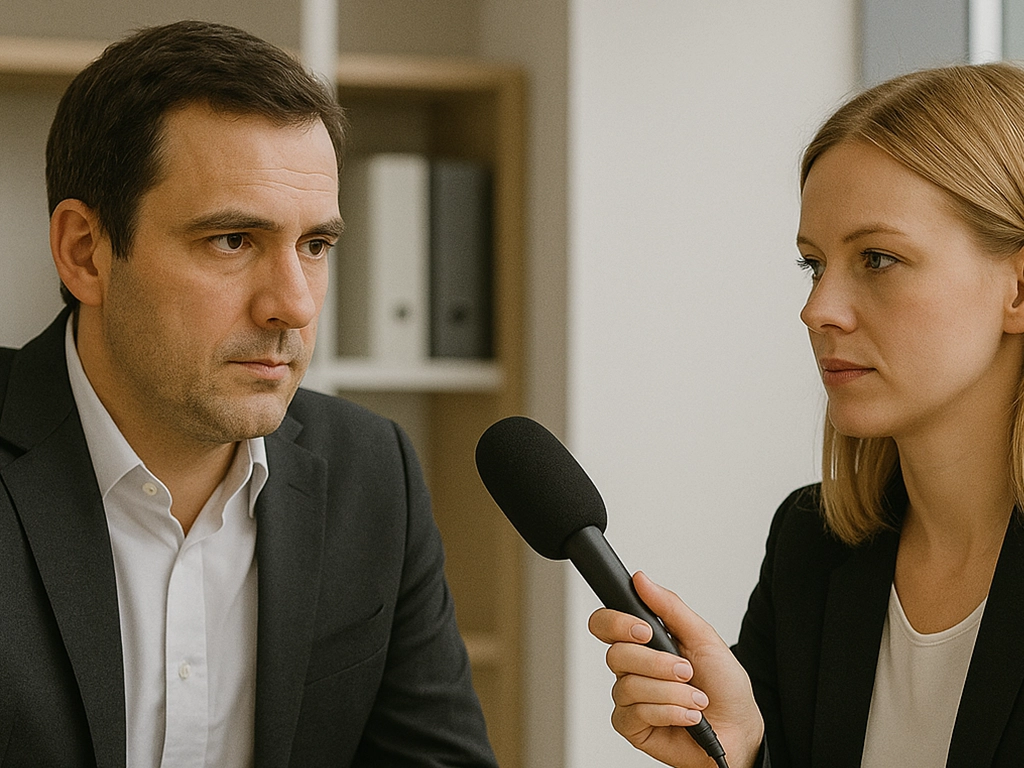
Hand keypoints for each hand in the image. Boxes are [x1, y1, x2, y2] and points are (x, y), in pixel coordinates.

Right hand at [588, 571, 763, 767]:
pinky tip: (688, 716)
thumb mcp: (703, 637)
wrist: (740, 728)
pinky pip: (636, 714)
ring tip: (696, 698)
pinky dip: (669, 712)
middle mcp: (632, 669)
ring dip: (672, 692)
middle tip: (686, 670)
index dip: (615, 624)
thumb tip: (642, 580)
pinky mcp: (632, 726)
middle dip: (657, 664)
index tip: (645, 631)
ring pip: (629, 686)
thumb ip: (670, 607)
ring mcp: (630, 699)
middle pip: (615, 655)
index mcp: (643, 642)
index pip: (605, 624)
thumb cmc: (724, 684)